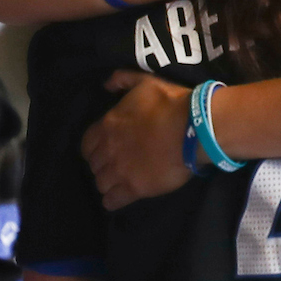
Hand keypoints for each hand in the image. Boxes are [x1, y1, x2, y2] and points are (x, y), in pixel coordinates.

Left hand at [81, 71, 192, 210]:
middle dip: (103, 166)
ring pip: (100, 183)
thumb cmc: (171, 104)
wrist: (193, 128)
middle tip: (117, 166)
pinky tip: (120, 198)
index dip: (95, 149)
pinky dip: (113, 201)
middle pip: (94, 166)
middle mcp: (108, 150)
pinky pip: (112, 201)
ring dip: (108, 183)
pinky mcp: (135, 188)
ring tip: (120, 183)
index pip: (87, 145)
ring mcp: (120, 171)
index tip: (106, 150)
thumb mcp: (145, 82)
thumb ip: (123, 80)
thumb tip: (106, 84)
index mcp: (108, 125)